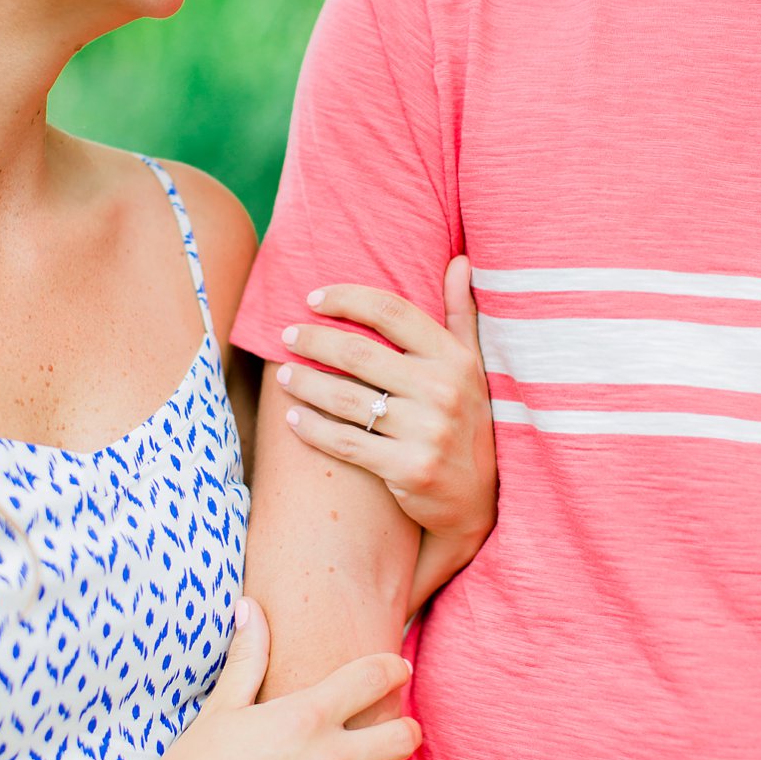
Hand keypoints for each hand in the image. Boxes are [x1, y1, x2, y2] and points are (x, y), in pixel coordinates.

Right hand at [142, 599, 417, 759]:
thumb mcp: (221, 707)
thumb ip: (247, 657)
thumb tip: (250, 607)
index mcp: (304, 716)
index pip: (373, 677)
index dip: (393, 668)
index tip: (398, 670)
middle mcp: (329, 758)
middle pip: (403, 734)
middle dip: (406, 727)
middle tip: (399, 728)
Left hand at [276, 255, 497, 573]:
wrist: (478, 498)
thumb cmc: (466, 420)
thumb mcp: (473, 367)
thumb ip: (462, 314)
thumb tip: (460, 261)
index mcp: (455, 358)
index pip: (392, 312)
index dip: (347, 299)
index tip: (312, 299)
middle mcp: (443, 391)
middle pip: (359, 353)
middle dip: (313, 341)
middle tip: (287, 336)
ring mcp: (427, 431)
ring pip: (346, 398)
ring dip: (304, 383)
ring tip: (282, 375)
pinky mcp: (408, 468)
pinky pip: (346, 442)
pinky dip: (313, 428)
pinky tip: (293, 418)